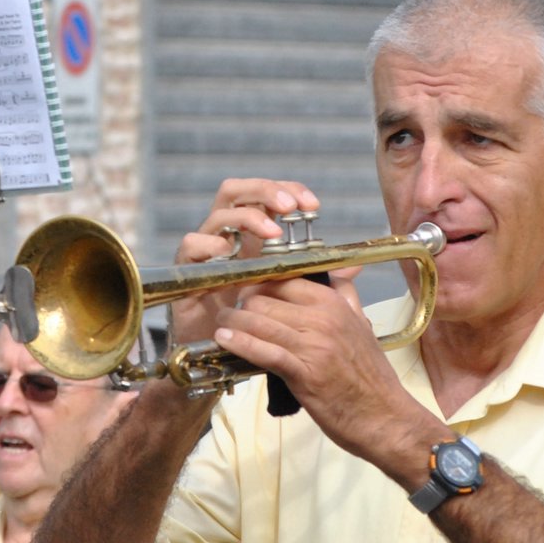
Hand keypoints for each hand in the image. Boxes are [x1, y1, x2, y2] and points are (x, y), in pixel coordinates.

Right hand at [169, 178, 320, 345]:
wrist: (217, 351)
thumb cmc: (251, 318)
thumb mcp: (288, 293)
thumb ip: (317, 277)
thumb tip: (356, 266)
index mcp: (250, 234)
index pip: (265, 196)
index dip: (287, 191)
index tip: (312, 206)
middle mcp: (226, 235)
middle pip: (236, 192)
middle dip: (264, 191)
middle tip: (289, 206)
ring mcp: (205, 251)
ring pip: (217, 216)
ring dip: (246, 218)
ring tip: (271, 232)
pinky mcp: (187, 271)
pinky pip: (190, 246)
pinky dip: (209, 245)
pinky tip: (228, 253)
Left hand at [213, 266, 439, 475]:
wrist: (387, 418)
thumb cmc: (371, 376)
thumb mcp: (362, 325)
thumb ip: (346, 296)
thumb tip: (338, 272)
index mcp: (334, 303)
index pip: (285, 279)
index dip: (260, 283)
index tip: (245, 290)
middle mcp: (322, 317)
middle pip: (266, 298)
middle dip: (242, 303)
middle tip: (229, 311)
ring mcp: (312, 344)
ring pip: (260, 320)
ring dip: (233, 322)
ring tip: (220, 325)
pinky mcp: (303, 372)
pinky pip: (264, 351)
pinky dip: (240, 343)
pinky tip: (224, 340)